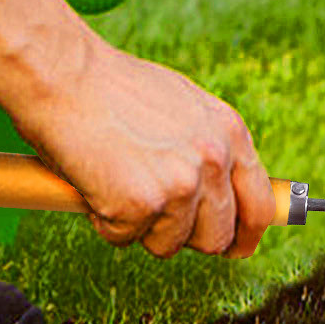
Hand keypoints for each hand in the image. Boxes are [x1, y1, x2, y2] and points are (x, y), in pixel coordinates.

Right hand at [21, 34, 275, 258]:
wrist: (65, 75)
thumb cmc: (112, 89)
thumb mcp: (184, 108)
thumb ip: (206, 148)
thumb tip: (215, 193)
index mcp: (230, 133)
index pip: (259, 203)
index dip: (246, 233)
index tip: (237, 248)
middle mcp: (214, 159)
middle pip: (217, 237)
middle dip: (185, 237)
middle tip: (154, 217)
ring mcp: (180, 186)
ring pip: (169, 245)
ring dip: (141, 227)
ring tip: (118, 182)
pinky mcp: (141, 205)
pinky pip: (123, 238)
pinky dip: (104, 220)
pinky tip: (96, 181)